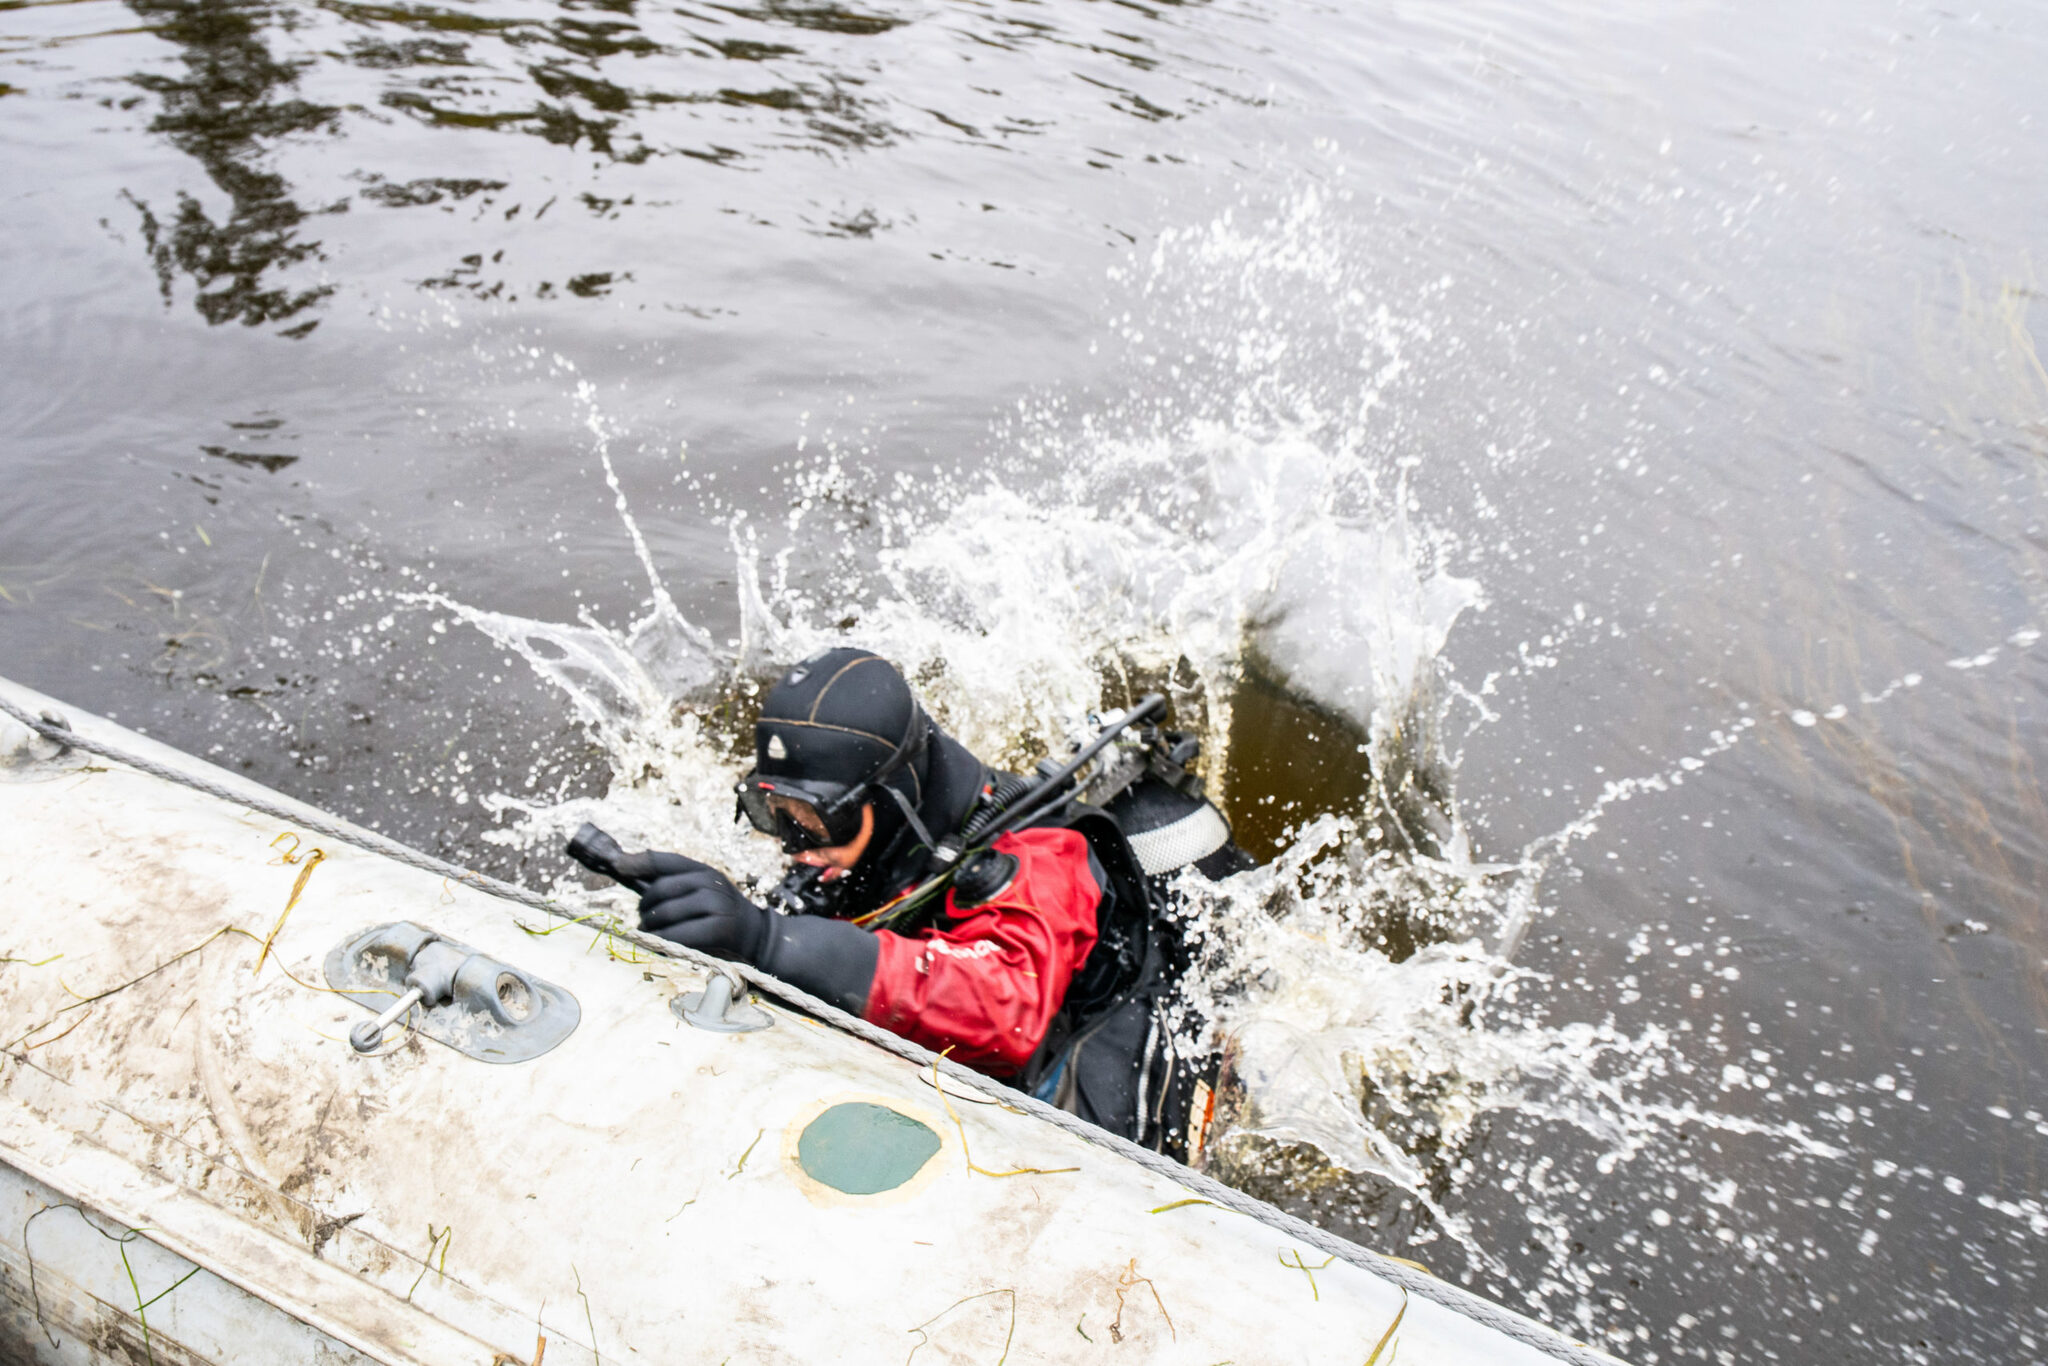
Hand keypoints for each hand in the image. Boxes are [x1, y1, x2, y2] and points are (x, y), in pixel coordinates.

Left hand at [636, 853, 769, 963]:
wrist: (755, 935)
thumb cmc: (716, 914)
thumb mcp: (699, 891)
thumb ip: (668, 883)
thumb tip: (625, 868)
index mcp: (702, 870)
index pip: (664, 860)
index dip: (638, 862)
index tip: (618, 866)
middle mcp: (710, 882)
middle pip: (659, 890)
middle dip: (644, 907)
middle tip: (642, 920)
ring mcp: (716, 904)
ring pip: (665, 913)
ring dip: (649, 928)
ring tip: (649, 934)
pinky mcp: (719, 928)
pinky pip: (677, 935)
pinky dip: (662, 942)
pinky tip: (659, 945)